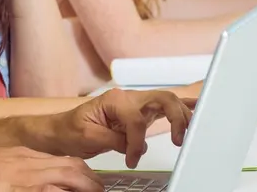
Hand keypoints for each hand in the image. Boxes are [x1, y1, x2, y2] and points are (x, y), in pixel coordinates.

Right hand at [0, 147, 102, 191]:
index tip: (92, 185)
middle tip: (99, 191)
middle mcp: (28, 167)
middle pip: (73, 171)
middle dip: (91, 184)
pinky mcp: (16, 191)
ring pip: (64, 183)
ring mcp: (23, 183)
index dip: (83, 176)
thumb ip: (16, 172)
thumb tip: (26, 181)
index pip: (65, 163)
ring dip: (80, 189)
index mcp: (23, 157)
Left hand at [53, 88, 194, 168]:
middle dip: (175, 117)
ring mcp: (136, 104)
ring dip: (182, 114)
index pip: (136, 119)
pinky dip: (181, 107)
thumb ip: (113, 139)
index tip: (132, 159)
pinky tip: (195, 106)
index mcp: (115, 99)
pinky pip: (164, 108)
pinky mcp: (140, 113)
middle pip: (162, 99)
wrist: (60, 129)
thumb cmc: (70, 130)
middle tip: (178, 140)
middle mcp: (128, 97)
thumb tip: (134, 146)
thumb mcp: (87, 136)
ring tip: (191, 130)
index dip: (137, 141)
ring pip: (167, 101)